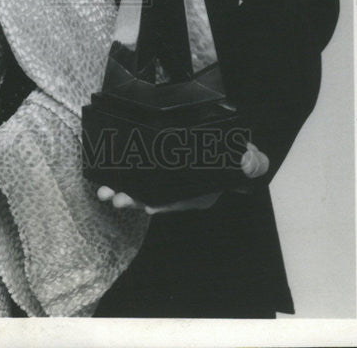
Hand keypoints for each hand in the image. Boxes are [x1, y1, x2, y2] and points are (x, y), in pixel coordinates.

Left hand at [96, 141, 270, 213]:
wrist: (227, 149)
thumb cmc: (235, 157)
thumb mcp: (248, 160)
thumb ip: (252, 162)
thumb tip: (250, 161)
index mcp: (198, 192)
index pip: (178, 202)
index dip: (162, 206)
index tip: (147, 207)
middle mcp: (177, 190)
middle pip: (152, 199)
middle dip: (132, 200)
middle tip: (115, 199)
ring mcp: (163, 179)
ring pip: (139, 189)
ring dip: (120, 191)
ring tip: (104, 193)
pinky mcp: (153, 166)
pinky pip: (135, 174)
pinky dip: (121, 176)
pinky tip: (106, 177)